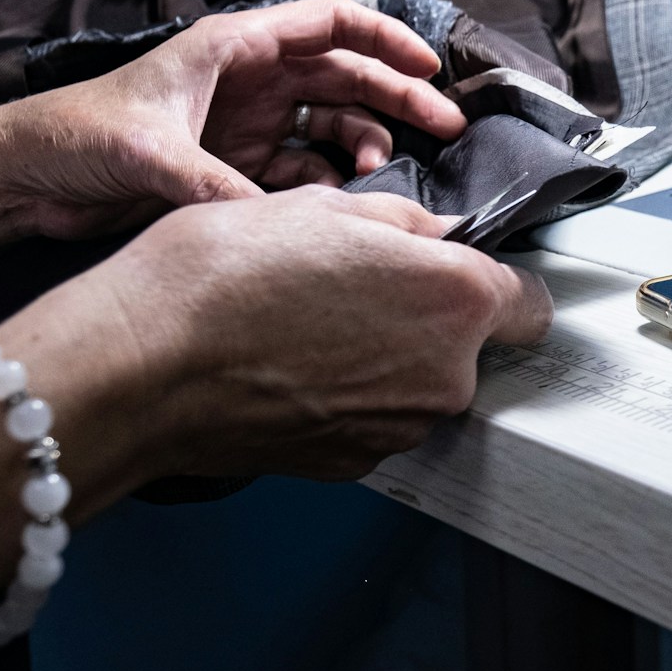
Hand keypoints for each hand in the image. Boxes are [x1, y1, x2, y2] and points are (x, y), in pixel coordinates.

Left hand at [0, 0, 469, 252]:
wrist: (22, 177)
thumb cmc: (75, 135)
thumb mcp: (149, 154)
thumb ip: (216, 188)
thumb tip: (275, 230)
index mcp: (233, 46)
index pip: (330, 22)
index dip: (387, 39)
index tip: (431, 68)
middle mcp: (248, 78)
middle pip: (345, 75)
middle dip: (396, 97)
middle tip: (444, 129)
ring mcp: (244, 122)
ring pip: (329, 126)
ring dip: (362, 147)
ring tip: (378, 178)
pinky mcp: (232, 166)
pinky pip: (300, 171)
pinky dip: (324, 186)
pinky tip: (334, 205)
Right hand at [0, 188, 553, 491]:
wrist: (138, 367)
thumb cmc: (218, 279)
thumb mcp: (320, 208)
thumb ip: (401, 223)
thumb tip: (431, 234)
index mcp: (454, 301)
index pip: (532, 299)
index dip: (499, 278)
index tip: (467, 270)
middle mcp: (443, 377)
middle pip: (475, 346)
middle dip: (434, 317)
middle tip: (363, 284)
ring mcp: (397, 429)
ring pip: (422, 384)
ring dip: (388, 356)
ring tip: (312, 320)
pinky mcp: (351, 463)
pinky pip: (374, 418)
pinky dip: (348, 395)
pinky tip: (293, 362)